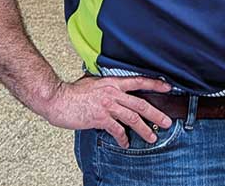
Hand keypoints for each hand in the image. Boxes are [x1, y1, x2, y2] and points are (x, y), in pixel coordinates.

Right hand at [40, 76, 173, 147]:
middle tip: (167, 122)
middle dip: (156, 114)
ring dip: (145, 129)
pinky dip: (123, 138)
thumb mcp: (93, 82)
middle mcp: (112, 93)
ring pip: (132, 118)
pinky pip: (116, 129)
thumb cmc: (72, 92)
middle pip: (140, 104)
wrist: (58, 99)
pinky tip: (126, 143)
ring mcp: (107, 106)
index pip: (138, 81)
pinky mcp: (100, 118)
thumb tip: (114, 90)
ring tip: (152, 137)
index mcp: (112, 82)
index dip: (154, 84)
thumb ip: (106, 86)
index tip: (167, 87)